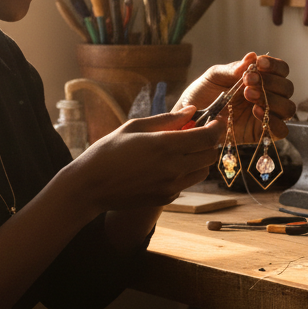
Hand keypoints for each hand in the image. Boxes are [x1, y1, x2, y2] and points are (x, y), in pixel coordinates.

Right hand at [66, 108, 222, 211]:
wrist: (90, 186)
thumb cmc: (108, 151)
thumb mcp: (134, 127)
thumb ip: (167, 119)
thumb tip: (192, 110)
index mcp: (165, 145)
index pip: (207, 136)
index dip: (217, 126)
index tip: (217, 119)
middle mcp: (173, 167)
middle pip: (210, 154)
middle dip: (210, 142)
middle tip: (199, 132)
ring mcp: (171, 186)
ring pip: (203, 171)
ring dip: (200, 158)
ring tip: (183, 149)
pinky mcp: (166, 198)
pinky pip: (187, 183)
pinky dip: (185, 173)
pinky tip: (168, 165)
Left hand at [176, 53, 294, 143]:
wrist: (187, 119)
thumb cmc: (201, 94)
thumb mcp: (214, 76)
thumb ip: (233, 69)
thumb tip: (252, 56)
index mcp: (260, 79)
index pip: (281, 70)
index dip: (275, 65)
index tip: (260, 63)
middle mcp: (267, 96)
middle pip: (287, 88)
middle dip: (270, 82)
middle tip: (248, 82)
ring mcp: (266, 115)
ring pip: (288, 108)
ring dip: (272, 99)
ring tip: (248, 95)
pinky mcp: (261, 133)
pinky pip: (281, 130)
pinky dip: (274, 120)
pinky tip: (256, 111)